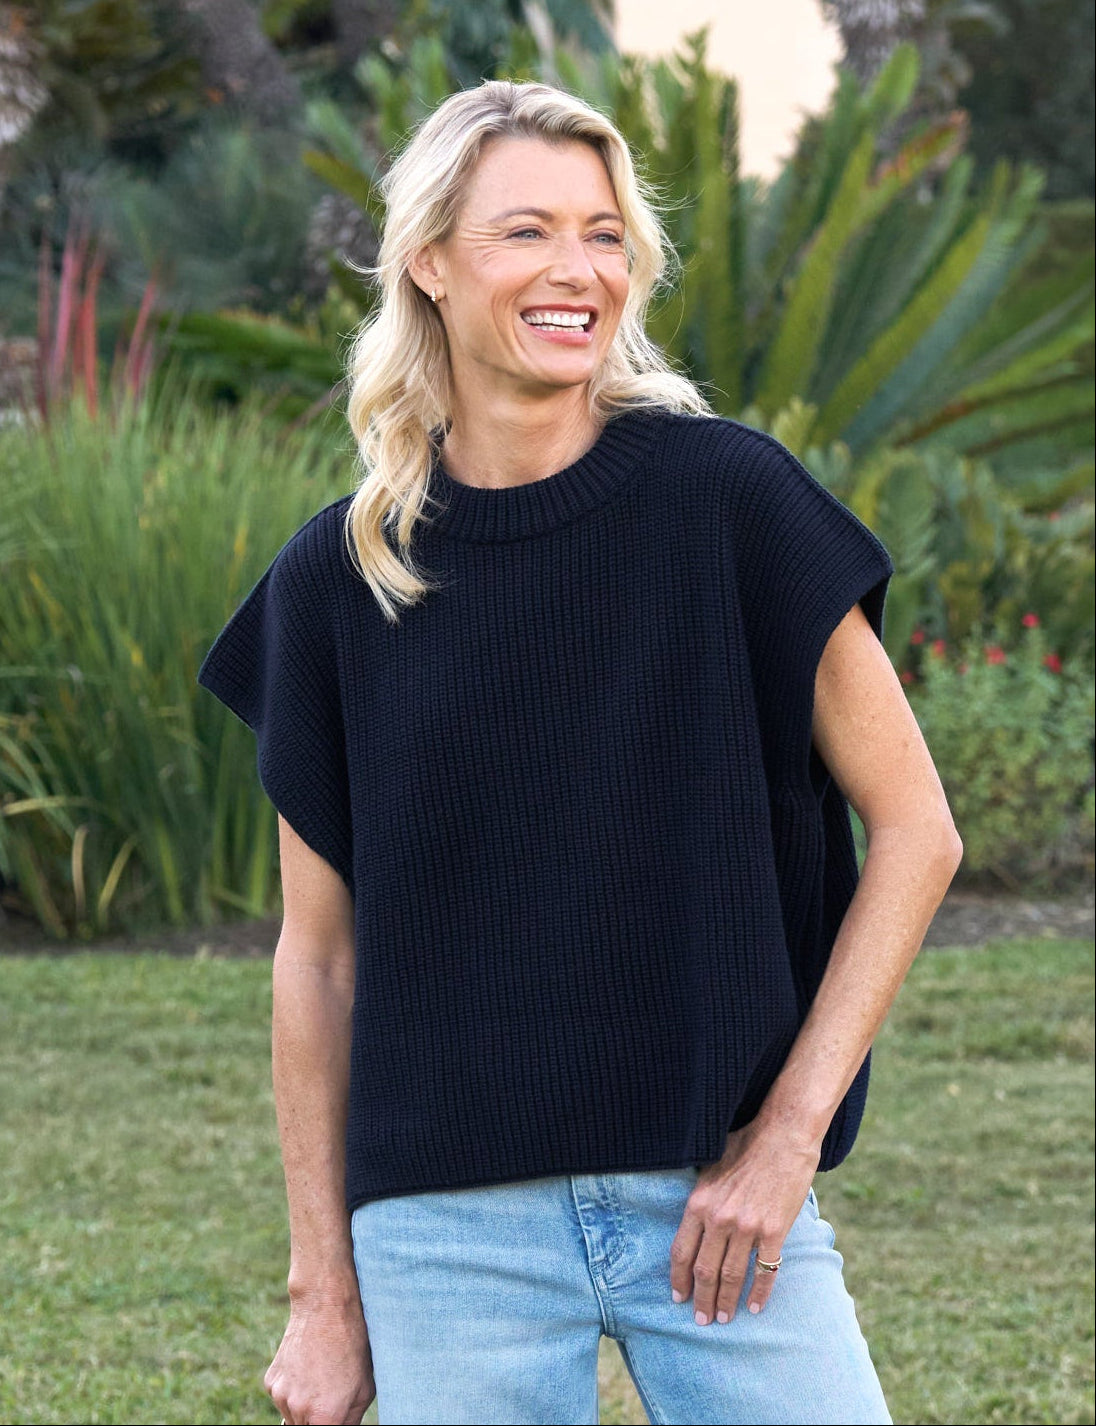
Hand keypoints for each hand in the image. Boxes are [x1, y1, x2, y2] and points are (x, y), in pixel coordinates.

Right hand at [264, 1295, 375, 1425]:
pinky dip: (293, 1393)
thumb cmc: (352, 1347)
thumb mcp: (364, 1390)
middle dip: (319, 1422)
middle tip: (331, 1397)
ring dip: (304, 1410)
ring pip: (293, 1419)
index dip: (332, 1425)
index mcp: (325, 1417)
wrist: (324, 1308)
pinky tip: (307, 1369)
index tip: (334, 1417)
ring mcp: (280, 1397)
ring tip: (321, 1380)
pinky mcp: (270, 1383)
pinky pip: (282, 1399)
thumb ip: (350, 1422)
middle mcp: (298, 1411)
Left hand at [669, 1118, 819, 1323]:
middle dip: (700, 1299)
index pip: (681, 1251)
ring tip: (723, 1318)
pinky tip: (755, 1308)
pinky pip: (765, 1271)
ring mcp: (747, 1226)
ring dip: (726, 1301)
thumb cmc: (746, 1144)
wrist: (783, 1134)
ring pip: (731, 1275)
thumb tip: (691, 1219)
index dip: (678, 1278)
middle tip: (700, 1319)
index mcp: (699, 1202)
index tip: (677, 1296)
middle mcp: (719, 1218)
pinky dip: (759, 1293)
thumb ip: (700, 1196)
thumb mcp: (709, 1166)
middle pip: (704, 1270)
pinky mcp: (774, 1230)